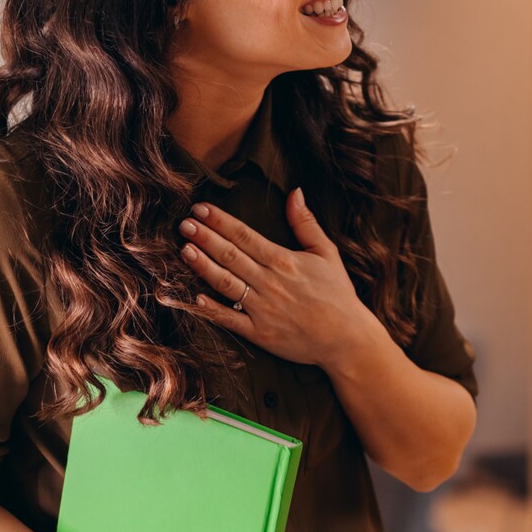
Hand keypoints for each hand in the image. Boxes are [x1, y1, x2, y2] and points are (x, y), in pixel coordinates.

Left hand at [179, 189, 385, 368]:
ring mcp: (263, 309)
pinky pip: (231, 320)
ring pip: (227, 284)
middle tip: (184, 224)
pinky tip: (195, 297)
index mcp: (284, 261)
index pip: (245, 236)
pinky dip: (213, 309)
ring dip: (203, 267)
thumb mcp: (327, 253)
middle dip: (205, 238)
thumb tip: (295, 192)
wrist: (347, 339)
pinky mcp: (260, 334)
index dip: (220, 221)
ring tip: (185, 251)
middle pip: (231, 256)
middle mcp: (271, 283)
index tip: (200, 209)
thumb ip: (306, 223)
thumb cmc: (338, 294)